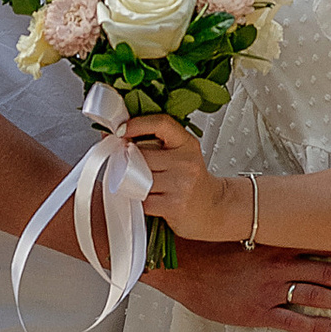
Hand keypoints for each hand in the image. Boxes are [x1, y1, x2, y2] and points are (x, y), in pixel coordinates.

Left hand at [122, 113, 234, 239]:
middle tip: (124, 163)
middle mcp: (186, 162)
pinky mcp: (173, 205)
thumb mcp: (182, 154)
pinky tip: (145, 198)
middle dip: (128, 159)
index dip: (138, 124)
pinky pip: (142, 200)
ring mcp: (181, 184)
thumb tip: (117, 134)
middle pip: (142, 154)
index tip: (121, 129)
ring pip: (139, 178)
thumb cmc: (193, 180)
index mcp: (187, 144)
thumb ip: (156, 143)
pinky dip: (138, 200)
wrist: (214, 208)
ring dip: (131, 182)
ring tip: (136, 183)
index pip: (162, 124)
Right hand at [154, 240, 330, 331]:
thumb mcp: (240, 228)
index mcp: (275, 242)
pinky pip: (293, 320)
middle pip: (326, 270)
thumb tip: (287, 221)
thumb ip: (266, 228)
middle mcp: (277, 264)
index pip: (321, 243)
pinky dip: (316, 325)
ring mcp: (269, 289)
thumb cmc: (208, 245)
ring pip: (316, 294)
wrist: (181, 264)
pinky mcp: (257, 311)